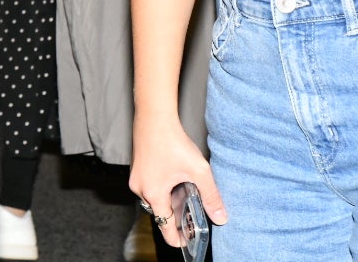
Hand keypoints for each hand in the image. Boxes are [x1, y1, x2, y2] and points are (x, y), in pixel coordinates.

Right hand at [128, 117, 226, 248]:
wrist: (154, 117)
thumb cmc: (172, 141)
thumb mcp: (198, 171)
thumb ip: (211, 196)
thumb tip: (221, 218)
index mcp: (154, 194)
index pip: (164, 227)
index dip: (177, 238)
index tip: (189, 241)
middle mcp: (141, 189)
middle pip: (160, 213)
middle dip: (176, 216)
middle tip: (194, 213)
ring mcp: (137, 179)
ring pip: (155, 200)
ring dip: (170, 201)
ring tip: (188, 194)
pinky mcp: (137, 170)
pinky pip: (151, 188)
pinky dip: (163, 190)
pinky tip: (177, 180)